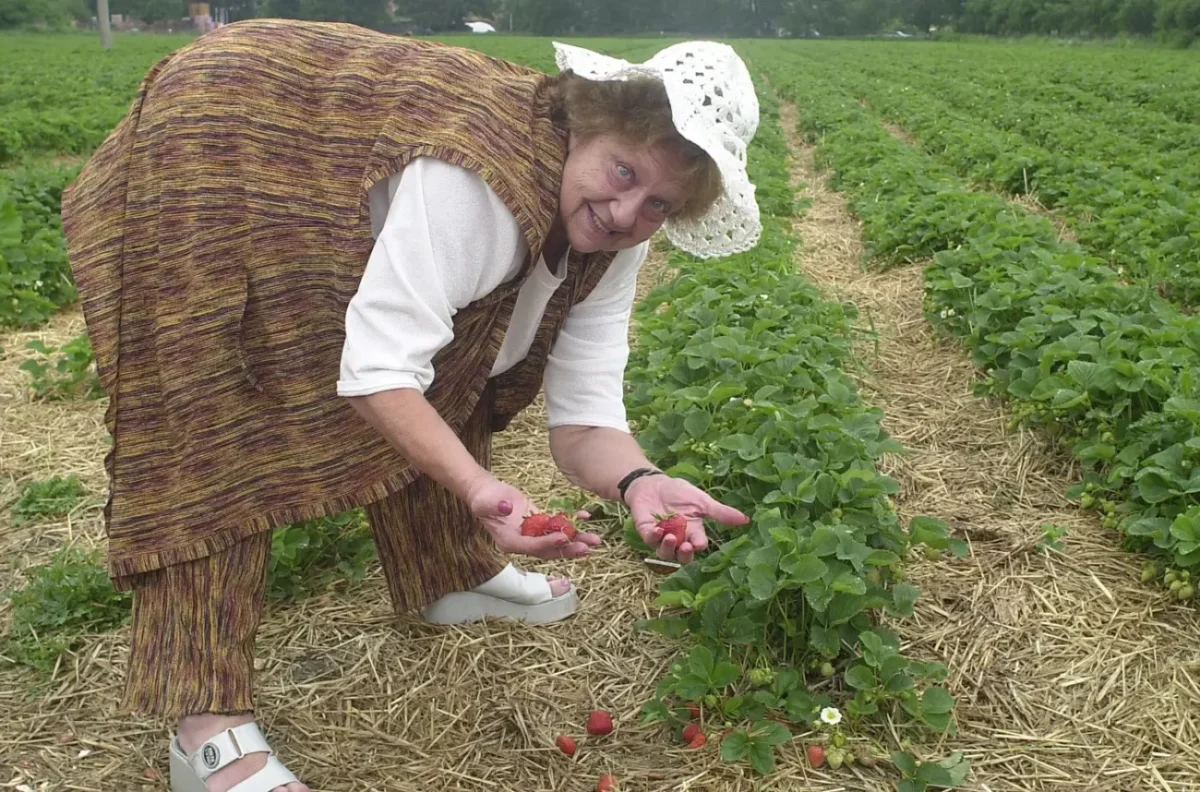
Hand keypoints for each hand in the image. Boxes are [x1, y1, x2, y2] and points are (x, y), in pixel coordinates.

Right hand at [465, 475, 601, 559]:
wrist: (486, 492)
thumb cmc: (483, 498)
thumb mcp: (485, 502)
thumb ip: (495, 506)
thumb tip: (507, 508)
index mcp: (509, 542)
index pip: (532, 547)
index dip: (549, 543)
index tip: (564, 537)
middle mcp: (523, 542)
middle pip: (549, 549)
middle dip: (569, 548)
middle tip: (587, 547)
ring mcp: (532, 534)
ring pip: (556, 540)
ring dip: (576, 540)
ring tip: (595, 540)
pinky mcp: (539, 523)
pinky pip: (557, 525)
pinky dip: (571, 523)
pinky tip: (586, 517)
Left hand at [625, 474, 748, 563]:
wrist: (654, 483)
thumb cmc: (679, 492)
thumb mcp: (702, 501)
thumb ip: (720, 512)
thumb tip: (746, 520)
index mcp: (693, 531)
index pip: (698, 543)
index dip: (699, 545)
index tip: (699, 543)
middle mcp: (678, 538)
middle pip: (682, 555)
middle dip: (684, 554)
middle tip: (686, 547)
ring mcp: (661, 537)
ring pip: (665, 553)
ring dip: (668, 548)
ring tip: (671, 538)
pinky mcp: (646, 531)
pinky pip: (649, 540)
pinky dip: (653, 537)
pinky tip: (656, 530)